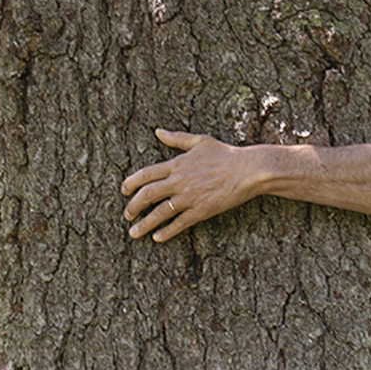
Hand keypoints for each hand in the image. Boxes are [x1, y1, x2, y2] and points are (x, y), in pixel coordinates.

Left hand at [121, 128, 259, 241]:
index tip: (123, 190)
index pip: (146, 174)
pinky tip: (157, 238)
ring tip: (133, 233)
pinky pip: (179, 224)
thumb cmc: (225, 154)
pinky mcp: (201, 211)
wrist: (247, 170)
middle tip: (126, 214)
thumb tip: (158, 131)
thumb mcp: (200, 141)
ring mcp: (189, 198)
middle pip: (147, 195)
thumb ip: (177, 138)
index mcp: (177, 164)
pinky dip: (166, 232)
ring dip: (144, 224)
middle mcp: (179, 181)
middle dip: (132, 206)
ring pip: (159, 213)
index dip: (130, 183)